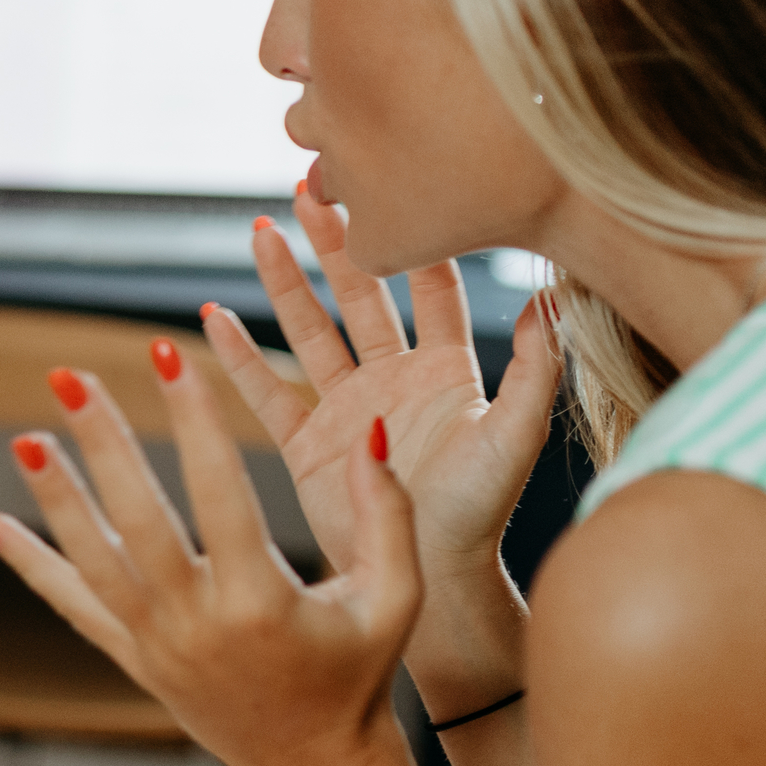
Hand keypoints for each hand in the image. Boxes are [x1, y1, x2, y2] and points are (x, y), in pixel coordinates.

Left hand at [0, 337, 425, 765]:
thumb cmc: (356, 676)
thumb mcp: (394, 599)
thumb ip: (386, 514)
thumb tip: (369, 432)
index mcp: (261, 602)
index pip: (219, 493)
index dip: (194, 419)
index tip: (170, 355)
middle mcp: (196, 624)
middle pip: (137, 521)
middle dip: (103, 444)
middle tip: (70, 377)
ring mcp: (155, 645)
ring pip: (91, 561)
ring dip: (55, 497)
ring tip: (25, 435)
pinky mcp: (132, 660)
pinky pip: (71, 606)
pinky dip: (28, 563)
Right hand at [201, 189, 562, 701]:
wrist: (430, 581)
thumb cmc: (480, 515)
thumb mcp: (514, 436)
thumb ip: (535, 369)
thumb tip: (554, 297)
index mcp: (447, 371)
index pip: (429, 288)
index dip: (412, 238)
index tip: (391, 185)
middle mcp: (395, 380)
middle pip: (361, 293)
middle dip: (336, 240)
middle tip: (309, 184)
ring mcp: (348, 408)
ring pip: (310, 329)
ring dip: (284, 282)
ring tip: (258, 231)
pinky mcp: (309, 444)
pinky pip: (267, 390)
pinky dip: (238, 355)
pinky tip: (211, 316)